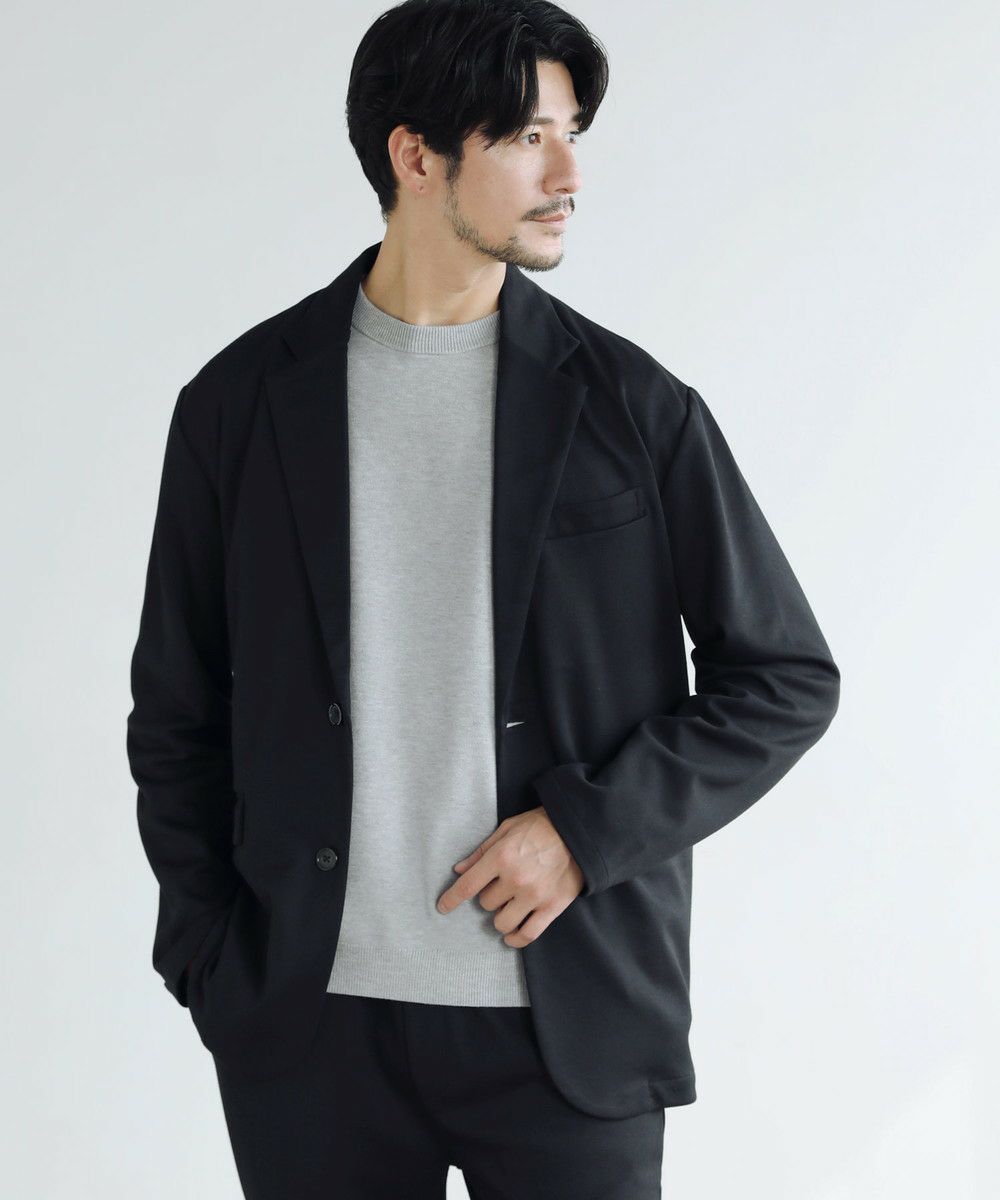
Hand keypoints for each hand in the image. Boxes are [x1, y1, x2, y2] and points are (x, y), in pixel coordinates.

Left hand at [436, 806, 584, 946]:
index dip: (451, 899)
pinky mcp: (552, 907)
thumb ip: (482, 851)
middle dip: (490, 896)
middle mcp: (516, 879)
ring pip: (503, 923)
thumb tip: (458, 870)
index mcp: (501, 857)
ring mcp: (535, 896)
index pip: (468, 886)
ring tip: (509, 906)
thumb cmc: (541, 826)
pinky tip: (512, 936)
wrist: (580, 832)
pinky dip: (517, 939)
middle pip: (486, 904)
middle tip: (501, 885)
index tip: (442, 907)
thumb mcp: (507, 829)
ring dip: (501, 916)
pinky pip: (528, 935)